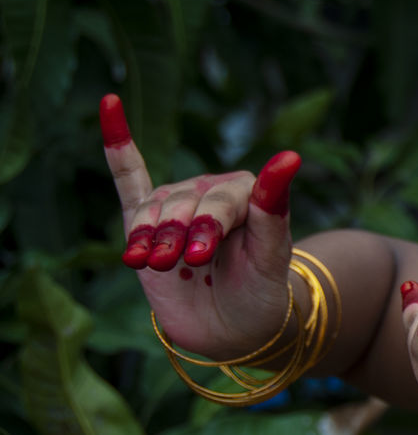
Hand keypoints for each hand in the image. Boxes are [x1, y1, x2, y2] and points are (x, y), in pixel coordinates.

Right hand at [101, 94, 300, 359]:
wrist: (234, 329)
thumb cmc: (261, 293)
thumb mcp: (273, 259)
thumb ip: (274, 210)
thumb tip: (290, 156)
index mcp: (247, 194)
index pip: (222, 198)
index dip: (209, 225)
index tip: (200, 255)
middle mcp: (210, 192)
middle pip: (185, 204)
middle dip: (180, 235)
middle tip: (184, 264)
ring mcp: (177, 205)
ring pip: (155, 208)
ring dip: (152, 235)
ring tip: (156, 263)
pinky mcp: (145, 222)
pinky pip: (129, 179)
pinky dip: (118, 144)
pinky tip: (110, 105)